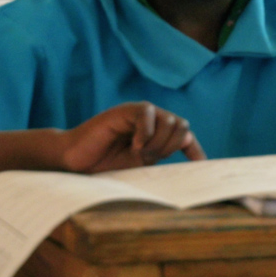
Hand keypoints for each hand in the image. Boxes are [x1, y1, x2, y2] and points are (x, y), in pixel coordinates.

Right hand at [58, 102, 205, 172]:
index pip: (185, 137)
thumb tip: (184, 165)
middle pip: (182, 126)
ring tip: (139, 153)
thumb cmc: (104, 165)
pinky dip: (146, 132)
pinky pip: (148, 113)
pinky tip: (135, 146)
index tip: (202, 166)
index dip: (195, 150)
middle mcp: (152, 121)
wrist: (73, 161)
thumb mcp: (137, 165)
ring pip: (169, 120)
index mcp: (157, 134)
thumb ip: (157, 158)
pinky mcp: (124, 111)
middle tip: (149, 158)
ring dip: (158, 142)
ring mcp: (139, 114)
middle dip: (170, 146)